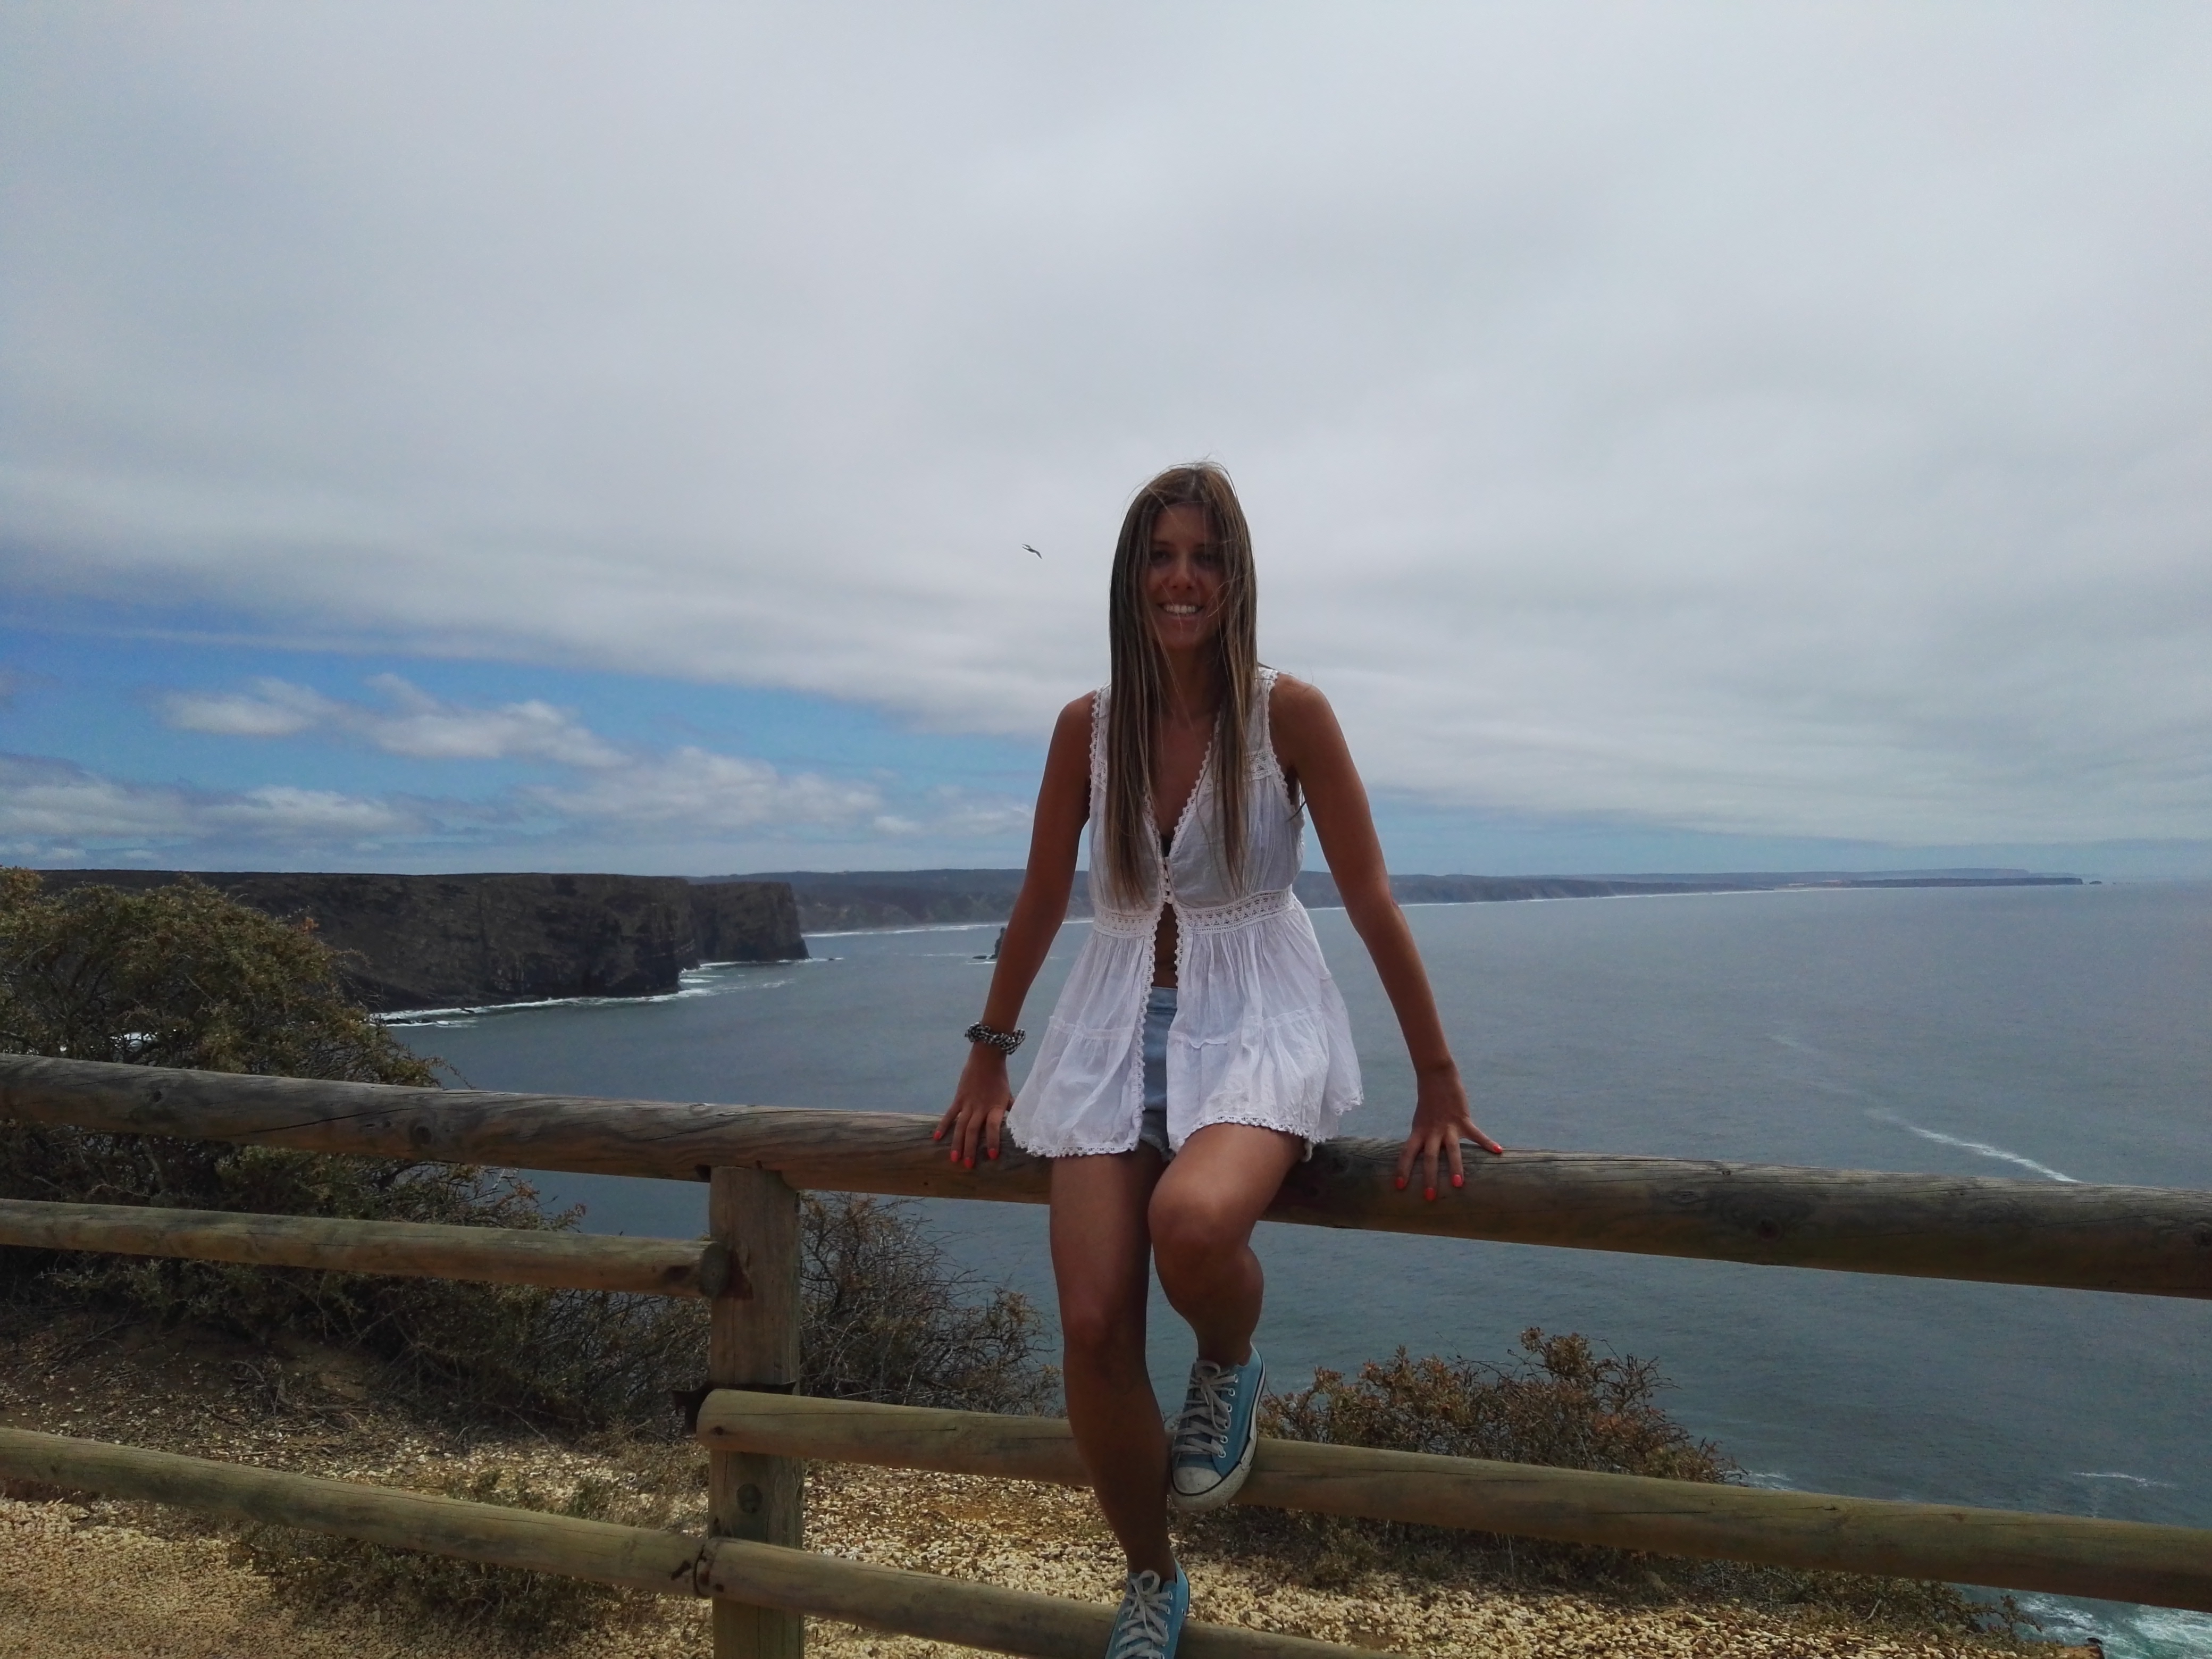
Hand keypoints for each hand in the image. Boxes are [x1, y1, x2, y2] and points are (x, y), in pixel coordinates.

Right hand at [934, 1044, 1012, 1169]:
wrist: (987, 1057)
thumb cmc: (999, 1078)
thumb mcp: (1008, 1095)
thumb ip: (1010, 1110)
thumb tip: (1018, 1125)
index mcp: (995, 1107)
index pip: (993, 1127)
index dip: (993, 1141)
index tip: (992, 1157)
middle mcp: (980, 1107)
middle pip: (974, 1131)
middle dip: (971, 1149)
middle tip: (968, 1165)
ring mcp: (968, 1103)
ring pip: (960, 1126)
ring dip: (957, 1143)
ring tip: (954, 1159)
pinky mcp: (958, 1098)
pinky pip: (949, 1114)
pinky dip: (943, 1126)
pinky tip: (936, 1138)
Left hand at [1393, 1061, 1501, 1200]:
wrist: (1437, 1077)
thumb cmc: (1429, 1103)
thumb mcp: (1420, 1122)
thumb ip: (1423, 1139)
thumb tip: (1425, 1159)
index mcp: (1419, 1132)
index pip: (1407, 1154)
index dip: (1402, 1170)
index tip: (1398, 1187)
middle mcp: (1432, 1132)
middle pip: (1430, 1157)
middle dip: (1430, 1178)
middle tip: (1429, 1197)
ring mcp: (1448, 1126)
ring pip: (1452, 1150)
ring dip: (1455, 1167)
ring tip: (1458, 1184)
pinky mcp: (1463, 1120)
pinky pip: (1477, 1135)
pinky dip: (1488, 1143)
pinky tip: (1498, 1151)